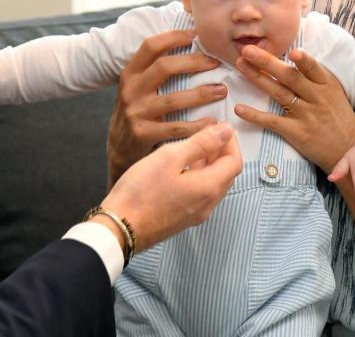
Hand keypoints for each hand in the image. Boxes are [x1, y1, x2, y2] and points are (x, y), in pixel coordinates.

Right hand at [101, 122, 242, 250]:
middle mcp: (208, 204)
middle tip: (208, 133)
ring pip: (214, 184)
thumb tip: (226, 131)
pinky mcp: (183, 219)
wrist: (119, 228)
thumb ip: (201, 143)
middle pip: (227, 174)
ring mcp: (196, 214)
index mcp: (209, 188)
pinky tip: (181, 167)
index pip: (235, 162)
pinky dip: (199, 176)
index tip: (220, 127)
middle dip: (222, 152)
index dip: (231, 142)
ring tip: (194, 146)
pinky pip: (201, 194)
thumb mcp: (170, 157)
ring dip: (210, 164)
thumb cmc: (141, 191)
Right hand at [107, 29, 226, 183]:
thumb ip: (155, 69)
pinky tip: (212, 123)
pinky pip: (175, 127)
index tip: (196, 35)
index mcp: (130, 73)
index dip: (173, 37)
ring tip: (222, 90)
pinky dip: (197, 125)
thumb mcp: (138, 86)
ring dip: (201, 94)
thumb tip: (189, 43)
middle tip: (216, 62)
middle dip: (194, 62)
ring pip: (173, 99)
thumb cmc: (137, 111)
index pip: (150, 46)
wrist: (119, 148)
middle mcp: (131, 90)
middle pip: (164, 67)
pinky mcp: (143, 134)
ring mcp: (136, 112)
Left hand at [234, 45, 354, 172]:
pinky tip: (239, 108)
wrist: (349, 147)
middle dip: (267, 62)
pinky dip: (255, 115)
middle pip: (290, 77)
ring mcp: (306, 115)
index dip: (304, 61)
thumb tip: (291, 53)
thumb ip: (314, 75)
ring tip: (241, 66)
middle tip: (247, 50)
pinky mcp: (297, 133)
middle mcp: (317, 98)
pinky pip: (273, 122)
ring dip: (258, 78)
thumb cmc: (337, 114)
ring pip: (279, 93)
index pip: (314, 69)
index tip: (292, 50)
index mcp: (326, 84)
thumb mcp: (333, 91)